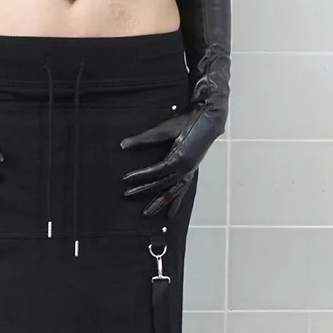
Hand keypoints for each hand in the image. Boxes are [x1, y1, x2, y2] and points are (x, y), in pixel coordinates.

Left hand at [120, 103, 224, 218]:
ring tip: (147, 214)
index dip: (140, 176)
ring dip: (159, 203)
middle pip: (161, 185)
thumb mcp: (164, 129)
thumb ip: (143, 138)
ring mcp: (189, 172)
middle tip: (128, 196)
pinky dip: (175, 202)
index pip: (155, 172)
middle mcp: (185, 169)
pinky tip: (170, 214)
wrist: (209, 118)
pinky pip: (182, 191)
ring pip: (172, 192)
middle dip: (143, 191)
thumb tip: (124, 144)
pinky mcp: (190, 171)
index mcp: (179, 159)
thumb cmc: (188, 121)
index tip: (126, 179)